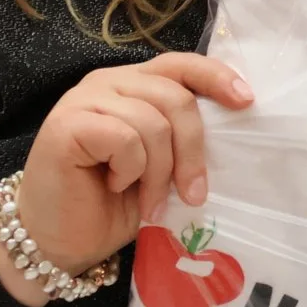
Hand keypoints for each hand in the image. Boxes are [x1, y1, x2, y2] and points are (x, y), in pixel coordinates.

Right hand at [0, 52, 252, 306]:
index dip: (216, 77)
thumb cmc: (111, 204)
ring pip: (153, 123)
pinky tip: (114, 185)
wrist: (60, 241)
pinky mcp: (66, 124)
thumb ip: (182, 137)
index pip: (181, 64)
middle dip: (192, 151)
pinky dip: (130, 170)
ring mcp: (83, 100)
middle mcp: (107, 83)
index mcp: (132, 85)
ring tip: (150, 202)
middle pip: (175, 98)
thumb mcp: (161, 165)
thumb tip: (232, 126)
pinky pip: (125, 139)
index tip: (246, 101)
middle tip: (194, 194)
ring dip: (159, 173)